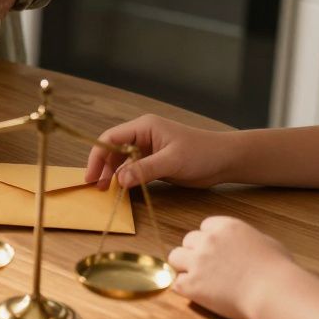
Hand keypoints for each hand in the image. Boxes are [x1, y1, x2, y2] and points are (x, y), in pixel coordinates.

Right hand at [84, 114, 231, 190]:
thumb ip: (144, 169)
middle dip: (102, 167)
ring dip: (112, 175)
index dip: (98, 156)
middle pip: (112, 150)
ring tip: (106, 191)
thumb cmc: (202, 153)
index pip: (111, 139)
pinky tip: (121, 190)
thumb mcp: (172, 161)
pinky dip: (125, 180)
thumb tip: (119, 180)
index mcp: (144, 127)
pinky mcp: (154, 163)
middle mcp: (142, 136)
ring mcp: (147, 150)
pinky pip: (133, 170)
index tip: (92, 176)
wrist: (226, 160)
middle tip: (97, 188)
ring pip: (121, 161)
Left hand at [169, 216, 295, 318]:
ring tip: (199, 280)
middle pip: (188, 240)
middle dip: (196, 252)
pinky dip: (184, 288)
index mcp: (226, 227)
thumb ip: (248, 240)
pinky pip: (176, 282)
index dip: (210, 240)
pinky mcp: (191, 284)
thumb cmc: (279, 270)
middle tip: (209, 268)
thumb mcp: (267, 243)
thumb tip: (247, 246)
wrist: (274, 292)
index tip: (217, 252)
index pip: (205, 227)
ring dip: (184, 267)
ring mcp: (197, 261)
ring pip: (175, 257)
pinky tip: (197, 294)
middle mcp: (208, 240)